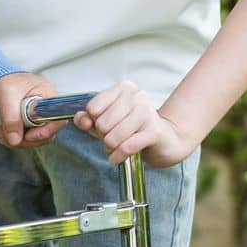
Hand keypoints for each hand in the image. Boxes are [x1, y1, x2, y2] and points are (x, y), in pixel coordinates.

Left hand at [0, 71, 62, 148]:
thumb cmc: (5, 82)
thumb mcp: (6, 96)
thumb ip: (11, 118)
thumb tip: (15, 140)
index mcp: (48, 95)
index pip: (57, 119)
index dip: (46, 131)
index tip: (28, 135)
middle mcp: (47, 107)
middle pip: (47, 133)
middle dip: (26, 139)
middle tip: (7, 136)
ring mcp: (40, 116)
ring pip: (37, 138)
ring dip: (18, 141)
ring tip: (1, 133)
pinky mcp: (31, 123)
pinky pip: (28, 137)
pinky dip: (15, 139)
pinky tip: (3, 133)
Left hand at [73, 80, 194, 167]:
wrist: (163, 139)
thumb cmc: (130, 128)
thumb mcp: (105, 120)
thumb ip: (87, 119)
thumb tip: (83, 121)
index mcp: (124, 87)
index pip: (93, 108)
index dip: (92, 123)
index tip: (101, 127)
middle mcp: (137, 95)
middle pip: (102, 124)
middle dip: (103, 137)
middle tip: (112, 138)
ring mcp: (147, 112)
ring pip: (113, 137)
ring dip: (110, 148)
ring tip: (116, 148)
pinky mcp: (154, 131)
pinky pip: (126, 147)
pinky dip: (118, 156)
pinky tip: (117, 158)